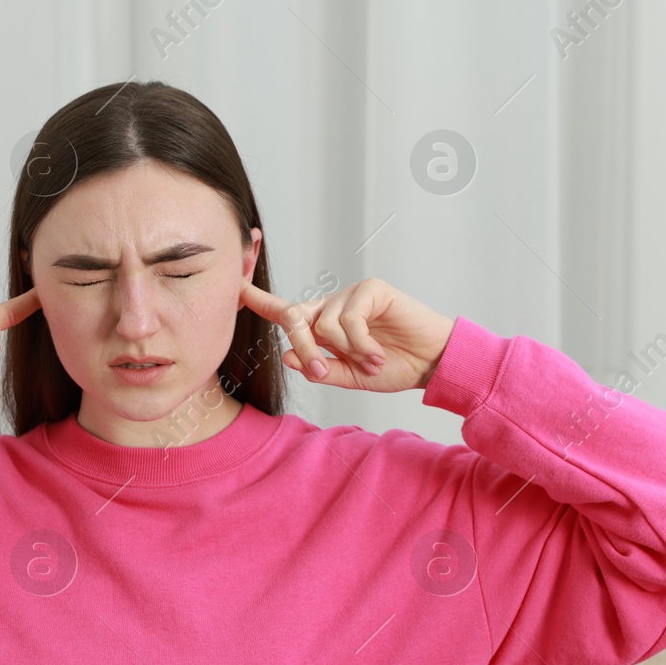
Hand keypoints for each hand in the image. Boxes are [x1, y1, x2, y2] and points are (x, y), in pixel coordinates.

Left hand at [238, 278, 453, 392]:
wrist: (431, 363)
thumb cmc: (393, 367)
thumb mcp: (349, 376)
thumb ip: (318, 368)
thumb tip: (285, 356)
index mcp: (323, 325)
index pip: (285, 312)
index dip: (259, 300)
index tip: (235, 287)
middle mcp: (332, 306)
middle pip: (295, 318)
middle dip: (304, 349)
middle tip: (321, 372)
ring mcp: (351, 295)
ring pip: (323, 323)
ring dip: (345, 351)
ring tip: (371, 361)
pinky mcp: (371, 289)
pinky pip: (349, 319)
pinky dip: (361, 343)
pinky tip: (377, 353)